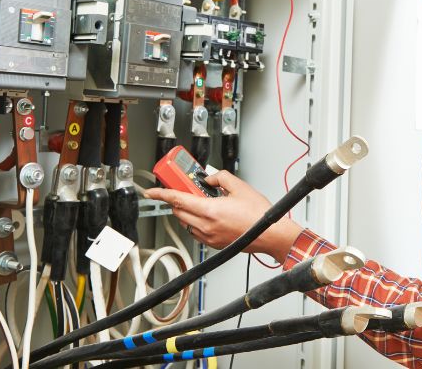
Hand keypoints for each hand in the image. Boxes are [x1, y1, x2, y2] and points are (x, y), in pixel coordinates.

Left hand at [144, 171, 303, 263]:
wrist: (269, 235)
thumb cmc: (258, 215)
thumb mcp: (240, 186)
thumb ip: (220, 178)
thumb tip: (209, 179)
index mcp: (209, 211)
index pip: (177, 200)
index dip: (161, 194)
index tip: (152, 192)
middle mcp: (206, 226)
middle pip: (179, 211)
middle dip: (179, 200)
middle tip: (188, 190)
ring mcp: (209, 237)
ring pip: (186, 222)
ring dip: (188, 211)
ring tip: (204, 202)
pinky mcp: (213, 244)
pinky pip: (196, 231)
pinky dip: (196, 222)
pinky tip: (210, 215)